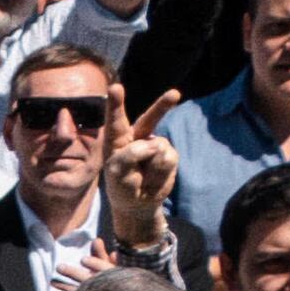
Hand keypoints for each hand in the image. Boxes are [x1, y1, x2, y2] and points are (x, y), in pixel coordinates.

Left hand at [111, 94, 180, 242]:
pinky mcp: (169, 155)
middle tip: (175, 94)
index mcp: (117, 139)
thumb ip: (130, 155)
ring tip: (143, 178)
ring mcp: (155, 145)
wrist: (138, 203)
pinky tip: (153, 179)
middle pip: (150, 119)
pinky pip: (168, 160)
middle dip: (162, 106)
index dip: (115, 104)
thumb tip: (156, 143)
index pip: (116, 120)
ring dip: (151, 168)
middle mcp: (137, 137)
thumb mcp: (117, 173)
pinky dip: (159, 174)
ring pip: (159, 148)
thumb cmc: (121, 186)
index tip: (115, 87)